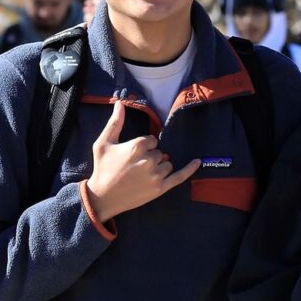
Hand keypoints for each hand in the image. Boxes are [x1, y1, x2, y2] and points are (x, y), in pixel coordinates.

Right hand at [82, 102, 201, 221]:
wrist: (102, 197)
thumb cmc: (102, 168)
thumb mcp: (103, 143)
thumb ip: (115, 122)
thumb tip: (120, 103)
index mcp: (137, 146)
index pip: (152, 141)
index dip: (143, 147)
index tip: (131, 155)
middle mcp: (149, 160)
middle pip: (160, 152)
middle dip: (150, 157)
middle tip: (133, 167)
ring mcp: (156, 175)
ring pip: (167, 163)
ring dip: (159, 167)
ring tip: (141, 175)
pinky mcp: (160, 188)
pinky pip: (179, 177)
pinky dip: (189, 169)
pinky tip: (197, 162)